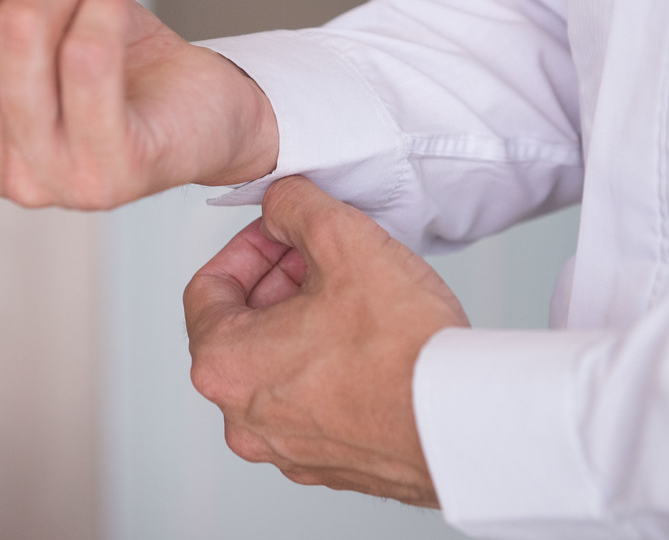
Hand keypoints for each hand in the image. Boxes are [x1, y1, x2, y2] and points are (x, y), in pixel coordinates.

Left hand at [183, 176, 469, 506]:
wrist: (461, 422)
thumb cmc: (403, 348)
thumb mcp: (342, 239)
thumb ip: (295, 207)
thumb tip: (281, 205)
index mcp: (225, 365)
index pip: (207, 289)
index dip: (249, 247)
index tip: (282, 234)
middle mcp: (242, 417)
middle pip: (240, 328)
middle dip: (280, 282)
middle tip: (324, 258)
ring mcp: (284, 448)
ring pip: (275, 367)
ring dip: (303, 323)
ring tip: (354, 296)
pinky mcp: (326, 463)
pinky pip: (309, 402)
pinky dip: (326, 368)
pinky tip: (371, 344)